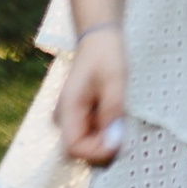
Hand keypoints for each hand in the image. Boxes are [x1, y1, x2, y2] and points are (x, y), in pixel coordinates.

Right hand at [56, 27, 127, 167]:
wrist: (99, 35)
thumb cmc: (106, 54)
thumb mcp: (115, 81)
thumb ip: (112, 112)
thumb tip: (113, 144)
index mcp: (67, 108)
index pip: (73, 147)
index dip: (95, 152)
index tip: (117, 142)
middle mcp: (64, 116)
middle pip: (80, 148)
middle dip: (102, 145)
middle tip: (122, 127)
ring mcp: (71, 115)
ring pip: (87, 140)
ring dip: (105, 136)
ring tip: (119, 114)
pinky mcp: (79, 113)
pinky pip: (91, 130)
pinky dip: (105, 127)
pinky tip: (114, 110)